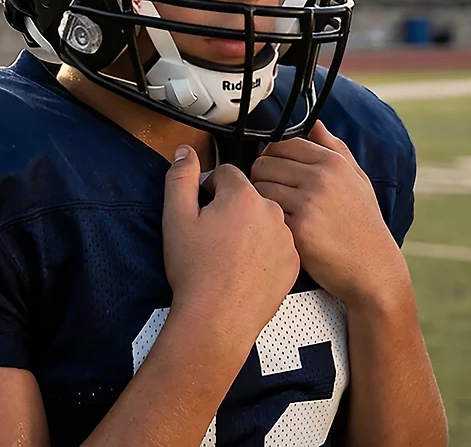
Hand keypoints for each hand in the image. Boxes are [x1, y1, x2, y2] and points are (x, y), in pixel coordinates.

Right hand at [163, 146, 299, 343]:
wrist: (217, 319)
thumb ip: (180, 177)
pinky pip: (278, 243)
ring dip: (250, 227)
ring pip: (265, 219)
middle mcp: (271, 211)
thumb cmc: (194, 269)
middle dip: (231, 207)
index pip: (227, 174)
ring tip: (230, 253)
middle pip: (248, 196)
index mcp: (242, 195)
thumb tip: (186, 150)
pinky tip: (247, 267)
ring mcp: (286, 238)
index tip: (202, 210)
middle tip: (214, 235)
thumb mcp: (176, 218)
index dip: (210, 189)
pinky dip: (264, 249)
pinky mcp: (294, 262)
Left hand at [251, 121, 408, 308]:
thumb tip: (314, 124)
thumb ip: (335, 148)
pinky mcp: (298, 229)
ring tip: (273, 212)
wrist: (374, 270)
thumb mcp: (358, 180)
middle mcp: (321, 178)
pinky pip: (265, 213)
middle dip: (262, 177)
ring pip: (259, 187)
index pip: (282, 144)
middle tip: (271, 194)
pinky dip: (266, 220)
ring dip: (260, 200)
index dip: (272, 157)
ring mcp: (309, 203)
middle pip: (264, 163)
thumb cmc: (363, 224)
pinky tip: (278, 228)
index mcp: (332, 162)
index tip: (275, 172)